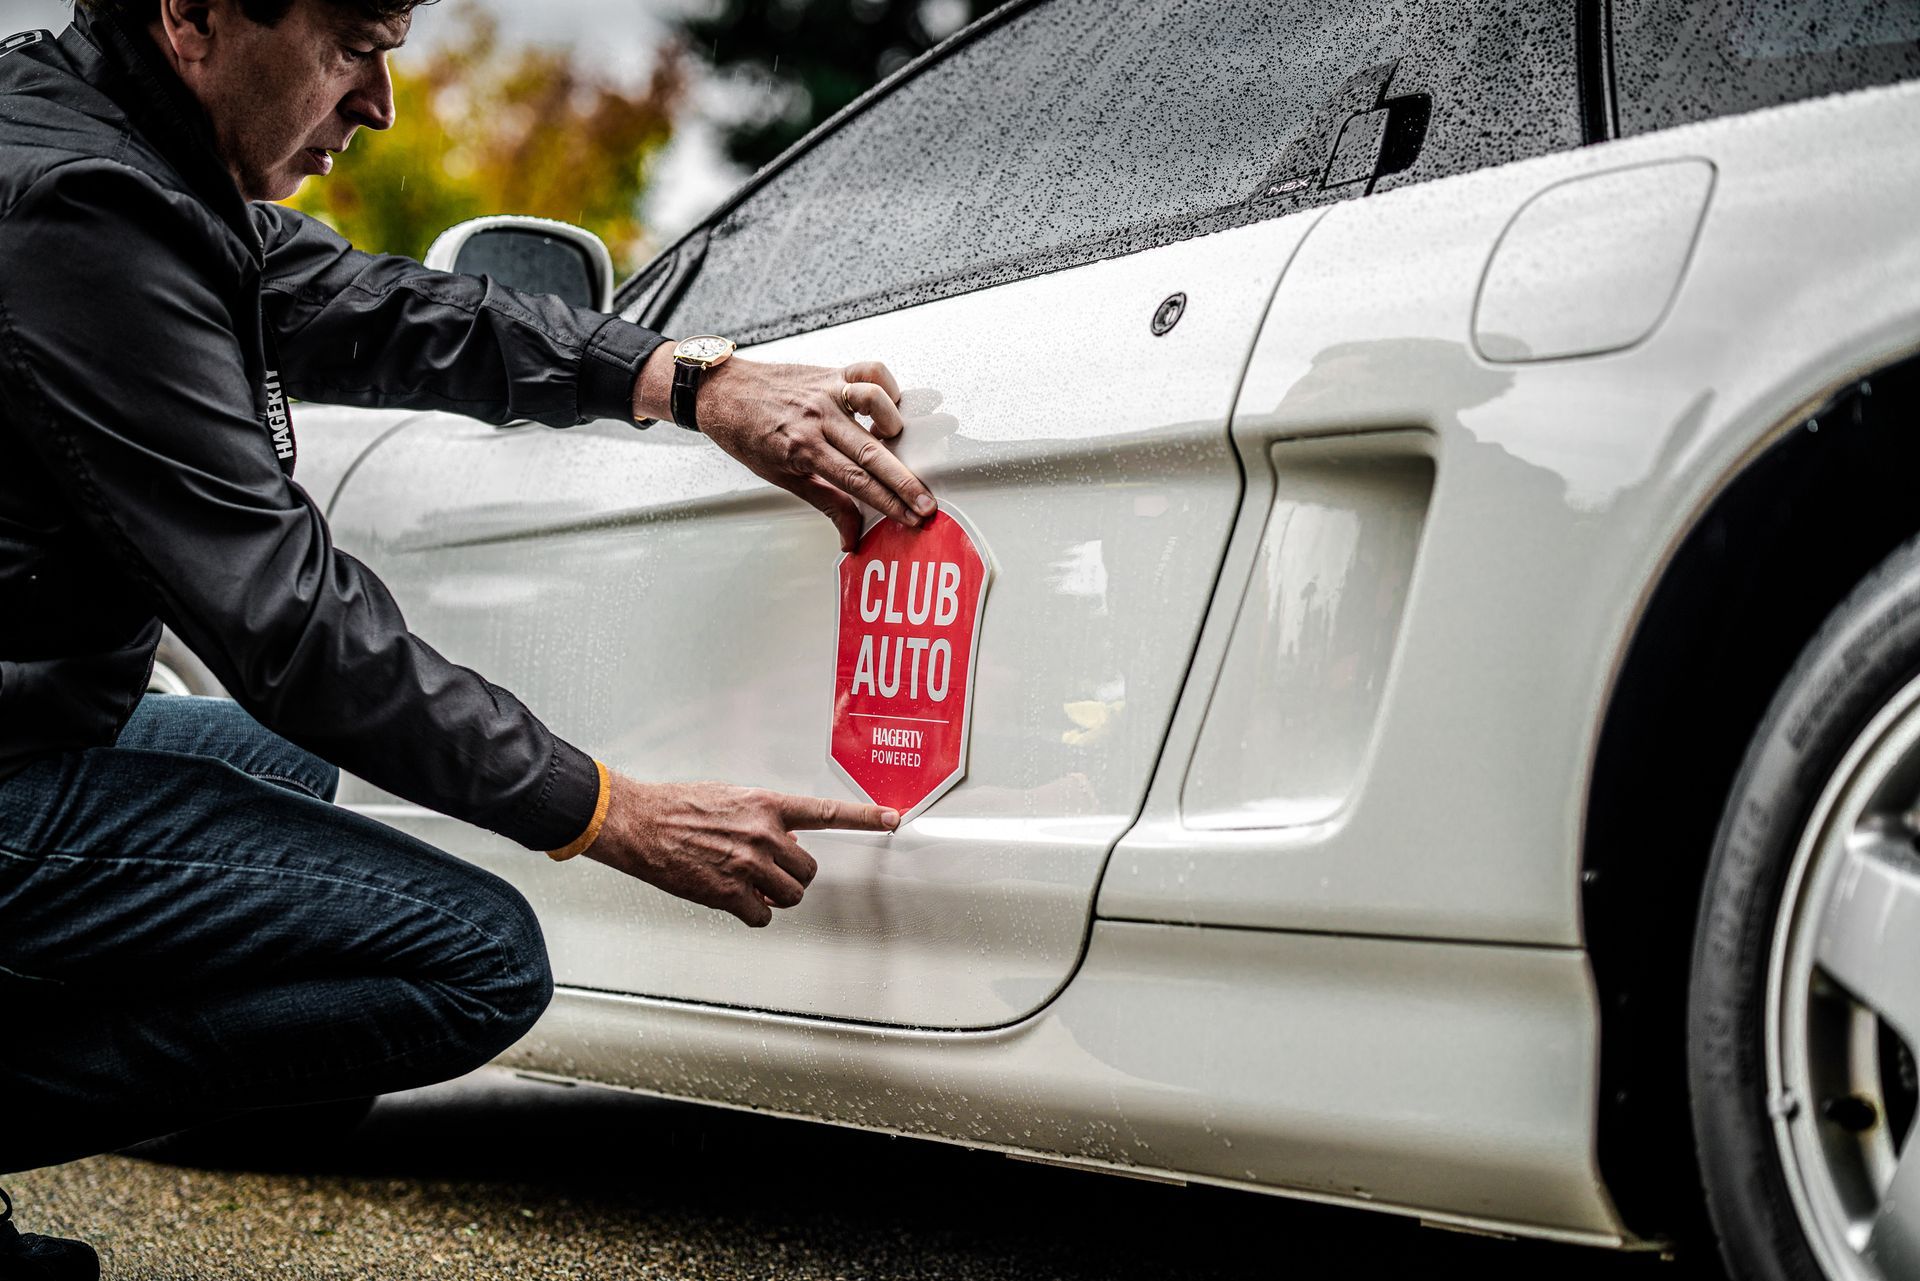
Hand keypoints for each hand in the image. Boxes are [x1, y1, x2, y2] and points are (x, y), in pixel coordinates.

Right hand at [583, 771, 899, 926]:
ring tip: (749, 883)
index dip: (864, 816)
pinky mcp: (729, 892)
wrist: (641, 822)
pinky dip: (752, 913)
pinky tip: (733, 898)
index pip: (826, 811)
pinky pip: (762, 915)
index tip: (891, 818)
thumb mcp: (731, 797)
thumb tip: (787, 838)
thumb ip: (765, 816)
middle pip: (809, 869)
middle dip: (794, 874)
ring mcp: (748, 865)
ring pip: (791, 895)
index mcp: (766, 805)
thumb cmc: (678, 806)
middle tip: (770, 870)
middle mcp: (763, 834)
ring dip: (775, 895)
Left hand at [634, 347, 935, 550]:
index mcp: (802, 448)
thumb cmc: (747, 435)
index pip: (855, 481)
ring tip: (898, 440)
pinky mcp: (830, 372)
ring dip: (894, 424)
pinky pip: (869, 371)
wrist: (721, 391)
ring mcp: (826, 391)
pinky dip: (886, 386)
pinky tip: (889, 405)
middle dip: (904, 481)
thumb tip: (852, 538)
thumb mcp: (781, 477)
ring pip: (875, 403)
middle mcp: (817, 417)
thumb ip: (825, 503)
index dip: (887, 502)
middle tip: (927, 502)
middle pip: (872, 451)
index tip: (910, 518)